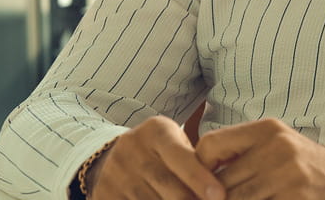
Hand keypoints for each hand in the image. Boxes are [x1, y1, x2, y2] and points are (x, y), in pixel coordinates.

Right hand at [88, 116, 224, 199]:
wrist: (114, 156)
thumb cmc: (161, 153)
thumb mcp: (177, 144)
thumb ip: (198, 162)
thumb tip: (220, 192)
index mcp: (156, 131)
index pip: (182, 158)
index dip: (201, 180)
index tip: (219, 196)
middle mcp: (132, 149)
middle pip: (170, 189)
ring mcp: (115, 174)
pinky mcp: (104, 193)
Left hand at [194, 118, 324, 199]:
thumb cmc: (307, 168)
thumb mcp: (278, 147)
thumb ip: (242, 151)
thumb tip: (195, 167)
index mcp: (269, 129)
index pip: (211, 145)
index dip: (198, 169)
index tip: (202, 186)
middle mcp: (277, 148)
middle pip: (220, 182)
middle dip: (213, 199)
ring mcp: (289, 176)